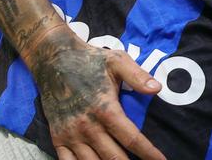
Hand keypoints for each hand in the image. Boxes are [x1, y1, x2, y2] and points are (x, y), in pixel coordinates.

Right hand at [30, 25, 166, 159]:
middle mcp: (87, 126)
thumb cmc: (91, 61)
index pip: (131, 138)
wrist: (54, 61)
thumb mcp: (117, 61)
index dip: (148, 153)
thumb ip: (138, 76)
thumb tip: (157, 89)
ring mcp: (70, 134)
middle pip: (113, 157)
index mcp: (105, 109)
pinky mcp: (57, 138)